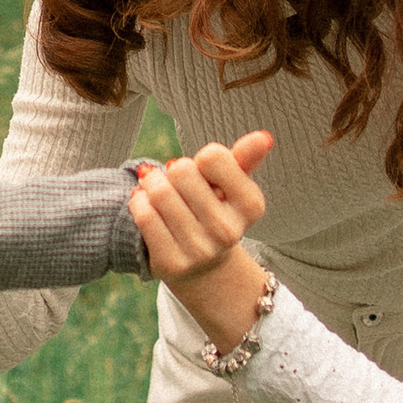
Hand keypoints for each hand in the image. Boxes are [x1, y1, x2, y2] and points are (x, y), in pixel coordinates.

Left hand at [128, 135, 273, 352]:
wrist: (201, 264)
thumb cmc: (214, 210)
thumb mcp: (232, 184)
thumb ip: (244, 158)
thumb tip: (263, 137)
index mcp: (251, 205)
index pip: (213, 157)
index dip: (201, 160)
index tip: (204, 173)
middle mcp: (229, 232)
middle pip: (181, 171)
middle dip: (172, 171)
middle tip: (177, 184)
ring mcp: (200, 250)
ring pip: (159, 192)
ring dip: (151, 184)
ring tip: (158, 190)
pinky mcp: (171, 263)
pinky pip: (144, 215)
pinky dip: (138, 203)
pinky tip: (145, 205)